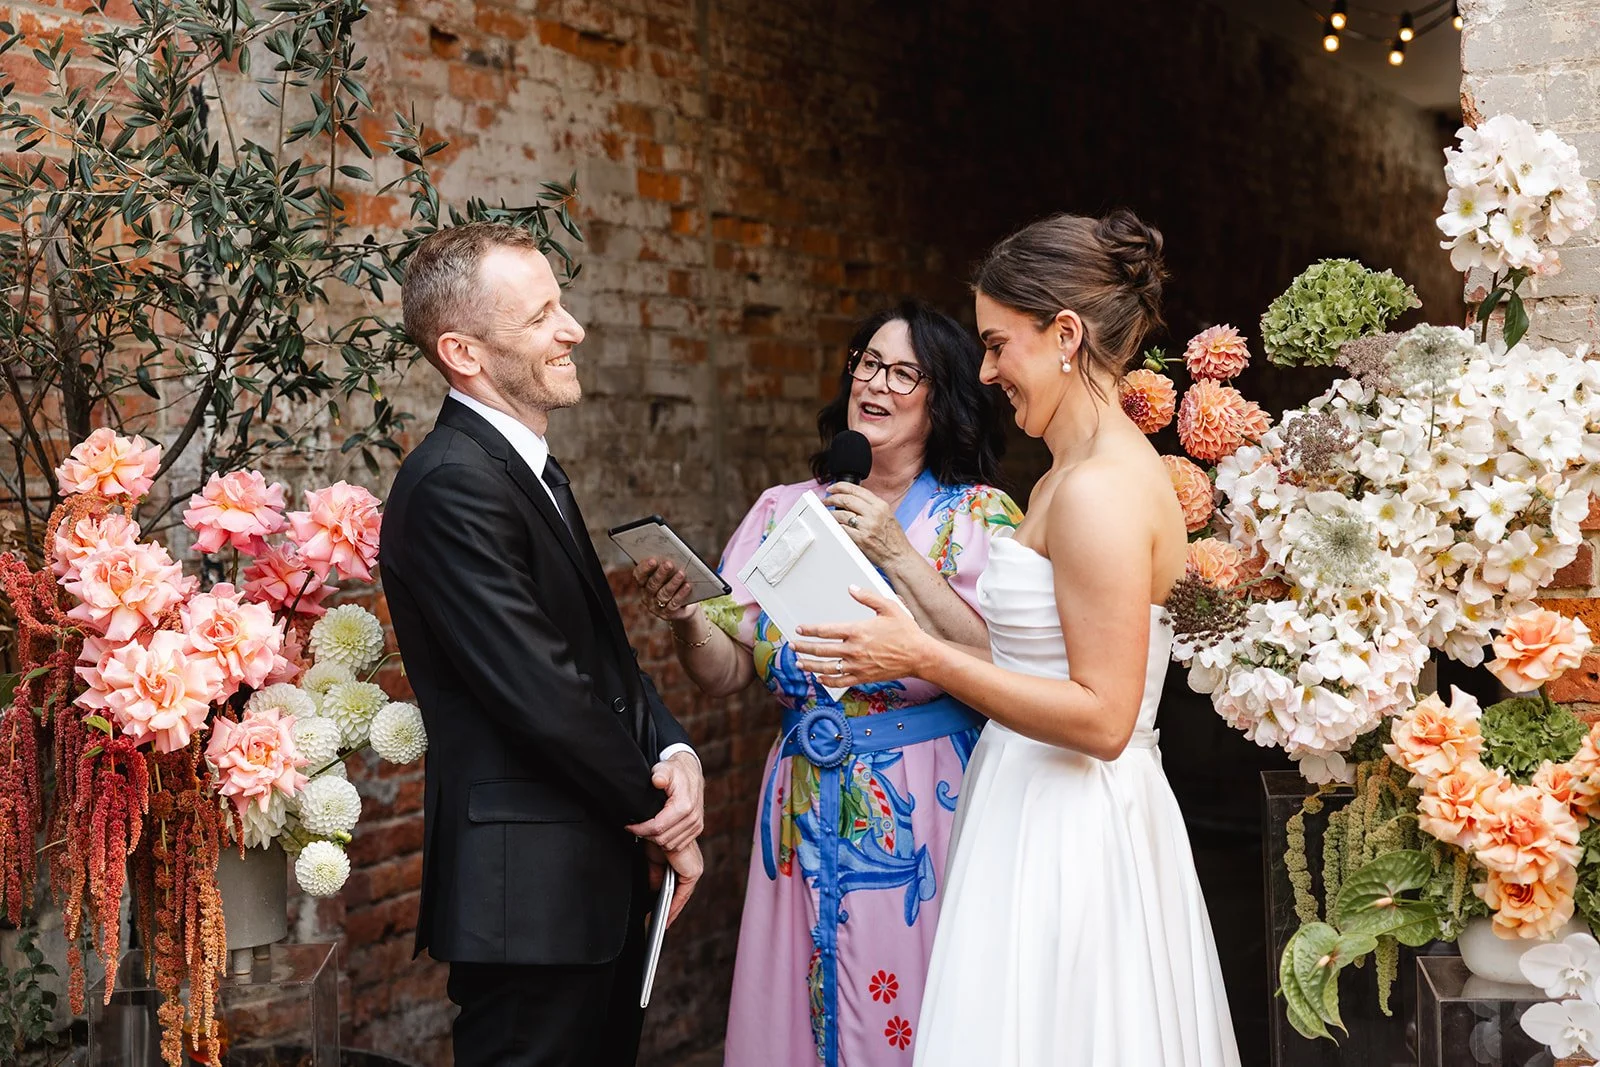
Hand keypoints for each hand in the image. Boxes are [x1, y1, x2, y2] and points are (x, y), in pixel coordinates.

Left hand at [626, 750, 704, 852]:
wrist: (691, 773)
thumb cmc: (675, 771)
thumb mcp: (665, 768)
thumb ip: (660, 774)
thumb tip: (657, 781)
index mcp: (684, 806)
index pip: (658, 828)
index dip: (640, 829)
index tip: (629, 825)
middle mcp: (693, 818)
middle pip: (663, 839)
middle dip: (645, 835)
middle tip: (635, 827)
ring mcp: (696, 825)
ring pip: (670, 845)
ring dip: (655, 840)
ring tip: (645, 828)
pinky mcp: (696, 829)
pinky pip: (678, 845)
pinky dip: (665, 842)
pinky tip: (657, 831)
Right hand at [633, 559, 698, 621]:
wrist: (684, 607)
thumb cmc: (674, 585)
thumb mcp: (668, 576)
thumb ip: (665, 567)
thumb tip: (671, 554)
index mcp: (643, 584)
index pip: (639, 575)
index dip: (644, 568)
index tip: (653, 560)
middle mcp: (647, 596)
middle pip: (652, 584)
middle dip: (661, 573)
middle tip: (669, 564)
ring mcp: (656, 607)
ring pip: (663, 594)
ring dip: (673, 583)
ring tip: (681, 573)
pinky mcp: (667, 614)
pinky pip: (674, 604)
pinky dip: (681, 594)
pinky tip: (688, 586)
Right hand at [644, 840, 702, 928]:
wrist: (656, 829)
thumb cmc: (656, 838)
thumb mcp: (654, 863)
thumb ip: (656, 877)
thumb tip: (654, 894)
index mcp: (684, 861)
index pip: (679, 888)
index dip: (671, 903)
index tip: (661, 917)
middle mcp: (692, 865)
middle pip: (682, 894)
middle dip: (671, 910)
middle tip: (659, 925)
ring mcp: (694, 868)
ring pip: (683, 896)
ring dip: (672, 910)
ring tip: (661, 923)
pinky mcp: (693, 871)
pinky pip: (684, 894)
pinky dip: (675, 905)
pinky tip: (666, 915)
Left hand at [791, 585, 930, 687]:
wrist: (919, 656)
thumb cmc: (905, 631)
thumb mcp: (889, 607)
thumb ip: (868, 597)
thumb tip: (851, 588)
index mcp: (857, 631)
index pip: (825, 630)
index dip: (809, 630)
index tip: (799, 629)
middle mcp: (854, 650)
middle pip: (821, 650)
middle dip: (803, 648)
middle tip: (792, 645)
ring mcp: (857, 666)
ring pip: (826, 668)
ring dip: (810, 666)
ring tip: (799, 663)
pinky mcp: (863, 677)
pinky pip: (840, 682)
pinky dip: (827, 681)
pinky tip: (819, 678)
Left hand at [823, 483, 914, 568]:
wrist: (899, 556)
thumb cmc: (894, 538)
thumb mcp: (887, 515)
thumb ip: (872, 506)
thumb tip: (853, 499)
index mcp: (880, 505)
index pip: (856, 489)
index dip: (840, 487)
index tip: (832, 488)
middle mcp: (874, 513)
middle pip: (846, 499)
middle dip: (832, 498)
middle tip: (825, 500)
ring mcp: (867, 526)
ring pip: (841, 514)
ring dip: (830, 514)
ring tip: (827, 515)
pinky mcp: (861, 539)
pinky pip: (842, 529)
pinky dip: (835, 526)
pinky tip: (834, 526)